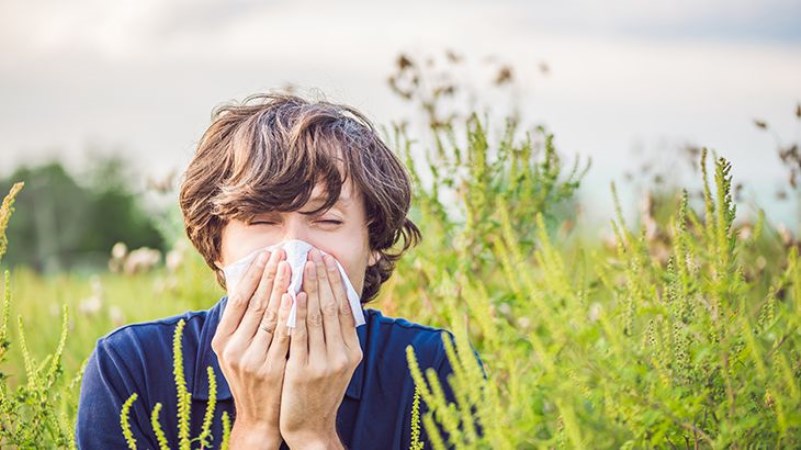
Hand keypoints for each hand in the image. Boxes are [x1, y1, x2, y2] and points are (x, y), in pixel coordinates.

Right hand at [211, 249, 292, 448]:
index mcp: (222, 341)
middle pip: (254, 304)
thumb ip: (243, 322)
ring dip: (281, 288)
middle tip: (282, 252)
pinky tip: (297, 296)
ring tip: (292, 265)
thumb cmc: (252, 376)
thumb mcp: (238, 350)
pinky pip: (283, 335)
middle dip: (270, 275)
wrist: (259, 417)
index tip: (266, 254)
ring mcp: (251, 359)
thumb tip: (254, 284)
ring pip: (269, 316)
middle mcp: (233, 349)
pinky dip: (290, 314)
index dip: (253, 275)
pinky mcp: (270, 369)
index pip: (238, 299)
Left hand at [280, 248, 362, 447]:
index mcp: (352, 351)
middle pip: (333, 307)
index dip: (336, 282)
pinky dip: (298, 312)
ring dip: (310, 287)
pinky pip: (300, 334)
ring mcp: (324, 363)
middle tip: (315, 253)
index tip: (328, 260)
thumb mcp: (335, 364)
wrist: (309, 427)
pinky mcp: (304, 370)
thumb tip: (331, 303)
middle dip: (323, 278)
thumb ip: (335, 338)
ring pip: (317, 317)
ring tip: (303, 265)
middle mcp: (343, 355)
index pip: (345, 308)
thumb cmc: (318, 391)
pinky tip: (294, 294)